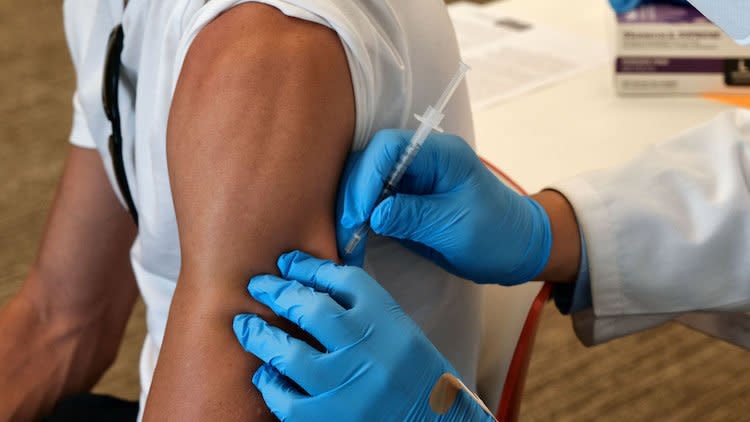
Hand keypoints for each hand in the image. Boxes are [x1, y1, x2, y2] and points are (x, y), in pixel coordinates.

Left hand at [233, 251, 494, 421]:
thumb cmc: (417, 377)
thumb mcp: (401, 331)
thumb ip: (366, 310)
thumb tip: (313, 283)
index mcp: (388, 321)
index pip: (343, 280)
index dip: (309, 267)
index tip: (287, 262)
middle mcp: (367, 350)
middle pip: (309, 309)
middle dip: (276, 292)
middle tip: (256, 285)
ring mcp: (347, 387)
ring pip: (289, 353)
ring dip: (260, 336)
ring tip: (245, 326)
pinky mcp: (331, 420)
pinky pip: (286, 399)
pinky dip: (270, 384)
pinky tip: (265, 375)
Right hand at [337, 129, 551, 284]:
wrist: (515, 250)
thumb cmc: (496, 234)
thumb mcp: (455, 228)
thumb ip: (413, 217)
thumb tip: (373, 215)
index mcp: (440, 154)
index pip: (388, 148)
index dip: (365, 177)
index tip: (357, 215)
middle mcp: (421, 160)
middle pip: (369, 163)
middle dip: (351, 197)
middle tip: (344, 234)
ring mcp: (410, 180)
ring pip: (365, 184)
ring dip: (351, 210)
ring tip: (344, 242)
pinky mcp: (403, 201)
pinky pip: (372, 204)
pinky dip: (359, 221)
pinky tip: (352, 241)